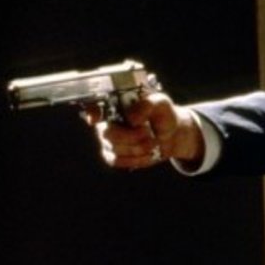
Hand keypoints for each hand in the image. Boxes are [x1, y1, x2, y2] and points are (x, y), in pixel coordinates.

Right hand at [82, 91, 202, 169]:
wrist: (172, 135)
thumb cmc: (163, 115)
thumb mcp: (161, 103)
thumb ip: (147, 105)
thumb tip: (131, 119)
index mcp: (115, 105)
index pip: (94, 107)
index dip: (92, 113)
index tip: (95, 120)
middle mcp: (107, 122)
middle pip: (108, 134)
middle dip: (132, 137)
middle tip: (149, 132)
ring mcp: (108, 140)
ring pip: (115, 149)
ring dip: (139, 149)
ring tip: (153, 142)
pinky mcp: (114, 155)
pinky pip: (117, 161)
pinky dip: (136, 160)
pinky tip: (149, 154)